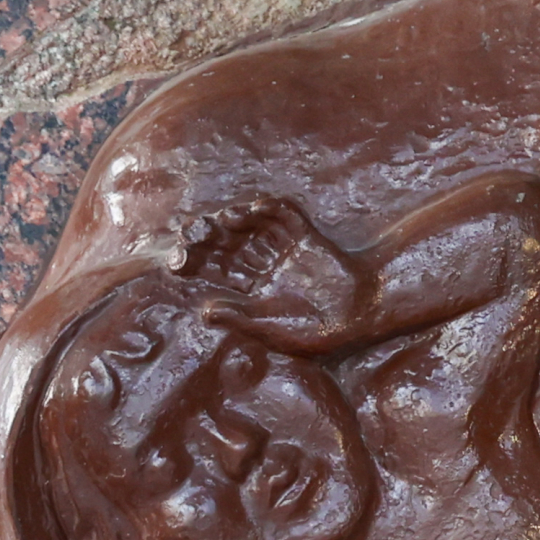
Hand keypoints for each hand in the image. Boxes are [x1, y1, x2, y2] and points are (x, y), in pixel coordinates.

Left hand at [170, 196, 363, 351]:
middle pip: (231, 245)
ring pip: (253, 228)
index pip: (218, 272)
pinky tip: (254, 208)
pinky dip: (269, 209)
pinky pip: (286, 218)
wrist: (362, 315)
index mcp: (254, 293)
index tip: (178, 259)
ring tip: (223, 219)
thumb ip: (239, 318)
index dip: (197, 263)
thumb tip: (203, 312)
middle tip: (193, 231)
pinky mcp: (307, 238)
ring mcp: (287, 251)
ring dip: (236, 220)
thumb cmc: (318, 331)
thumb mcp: (272, 329)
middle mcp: (267, 268)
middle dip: (210, 237)